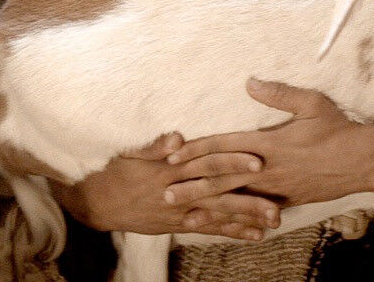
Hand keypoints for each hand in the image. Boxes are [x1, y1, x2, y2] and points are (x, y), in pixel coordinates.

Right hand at [50, 133, 279, 239]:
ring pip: (217, 215)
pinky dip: (231, 232)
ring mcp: (179, 211)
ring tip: (274, 220)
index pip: (205, 162)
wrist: (97, 203)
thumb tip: (178, 138)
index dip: (230, 160)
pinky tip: (254, 235)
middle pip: (217, 192)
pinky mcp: (178, 225)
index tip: (256, 158)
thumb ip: (155, 146)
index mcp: (168, 169)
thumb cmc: (115, 171)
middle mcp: (177, 192)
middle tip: (276, 200)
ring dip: (246, 218)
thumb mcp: (131, 153)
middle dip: (247, 197)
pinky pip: (208, 229)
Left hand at [166, 79, 373, 208]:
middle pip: (222, 178)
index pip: (224, 147)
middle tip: (165, 193)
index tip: (173, 156)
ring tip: (186, 217)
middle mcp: (268, 169)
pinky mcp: (289, 202)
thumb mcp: (311, 103)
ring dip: (209, 208)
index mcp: (268, 143)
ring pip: (237, 201)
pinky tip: (224, 227)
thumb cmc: (339, 129)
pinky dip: (239, 221)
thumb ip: (278, 93)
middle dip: (192, 185)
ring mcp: (278, 189)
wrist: (367, 162)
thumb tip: (250, 81)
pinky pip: (258, 213)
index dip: (197, 151)